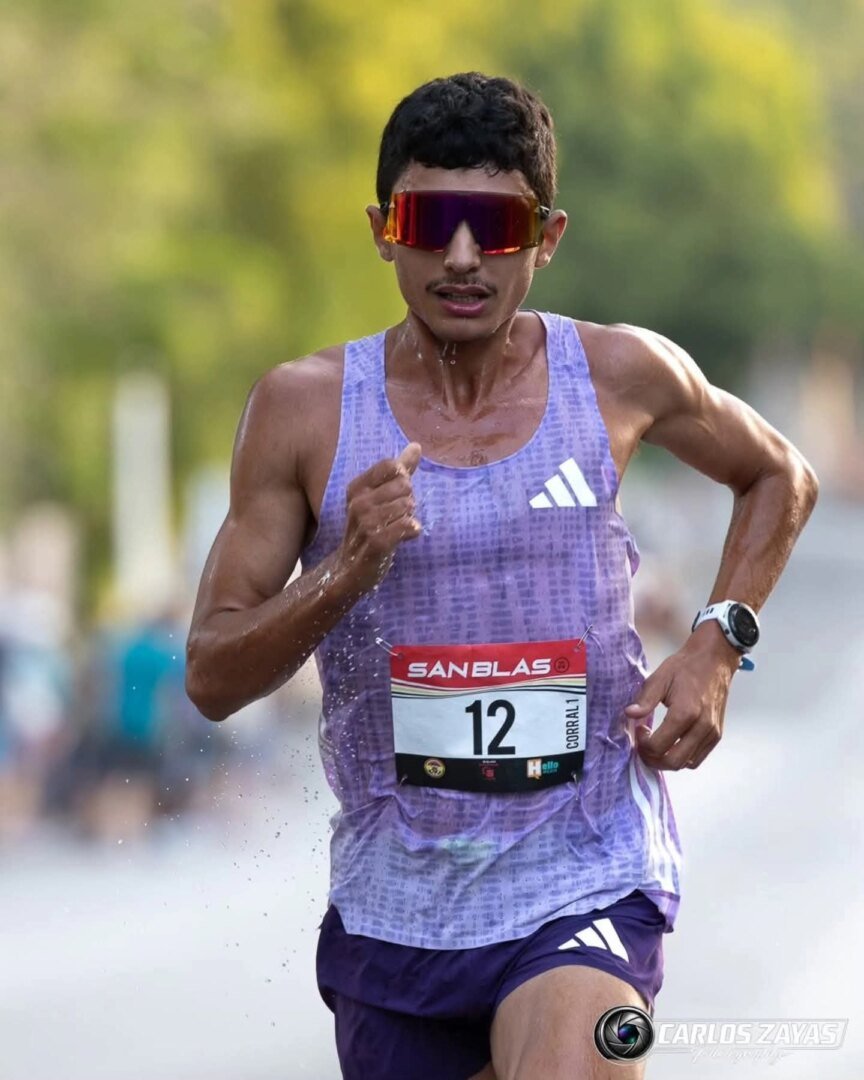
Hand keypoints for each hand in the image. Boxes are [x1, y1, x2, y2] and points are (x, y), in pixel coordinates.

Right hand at [337, 442, 422, 592]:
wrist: (348, 571)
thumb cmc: (367, 531)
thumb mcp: (379, 498)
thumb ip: (400, 471)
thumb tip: (417, 446)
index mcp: (357, 488)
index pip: (392, 466)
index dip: (403, 480)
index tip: (395, 497)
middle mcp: (358, 503)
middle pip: (404, 485)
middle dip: (408, 501)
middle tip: (396, 518)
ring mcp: (365, 523)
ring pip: (408, 506)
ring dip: (410, 518)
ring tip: (397, 529)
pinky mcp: (376, 543)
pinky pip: (406, 526)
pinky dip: (413, 530)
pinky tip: (408, 535)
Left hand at [624, 632, 739, 769]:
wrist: (714, 659)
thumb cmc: (685, 667)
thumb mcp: (660, 678)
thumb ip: (645, 699)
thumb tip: (629, 714)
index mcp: (685, 712)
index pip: (659, 746)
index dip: (643, 744)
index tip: (639, 730)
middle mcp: (702, 727)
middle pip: (673, 761)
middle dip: (653, 759)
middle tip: (643, 745)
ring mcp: (712, 732)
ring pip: (687, 763)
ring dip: (667, 760)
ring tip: (657, 745)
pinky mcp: (718, 734)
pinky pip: (699, 757)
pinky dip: (683, 757)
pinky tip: (672, 744)